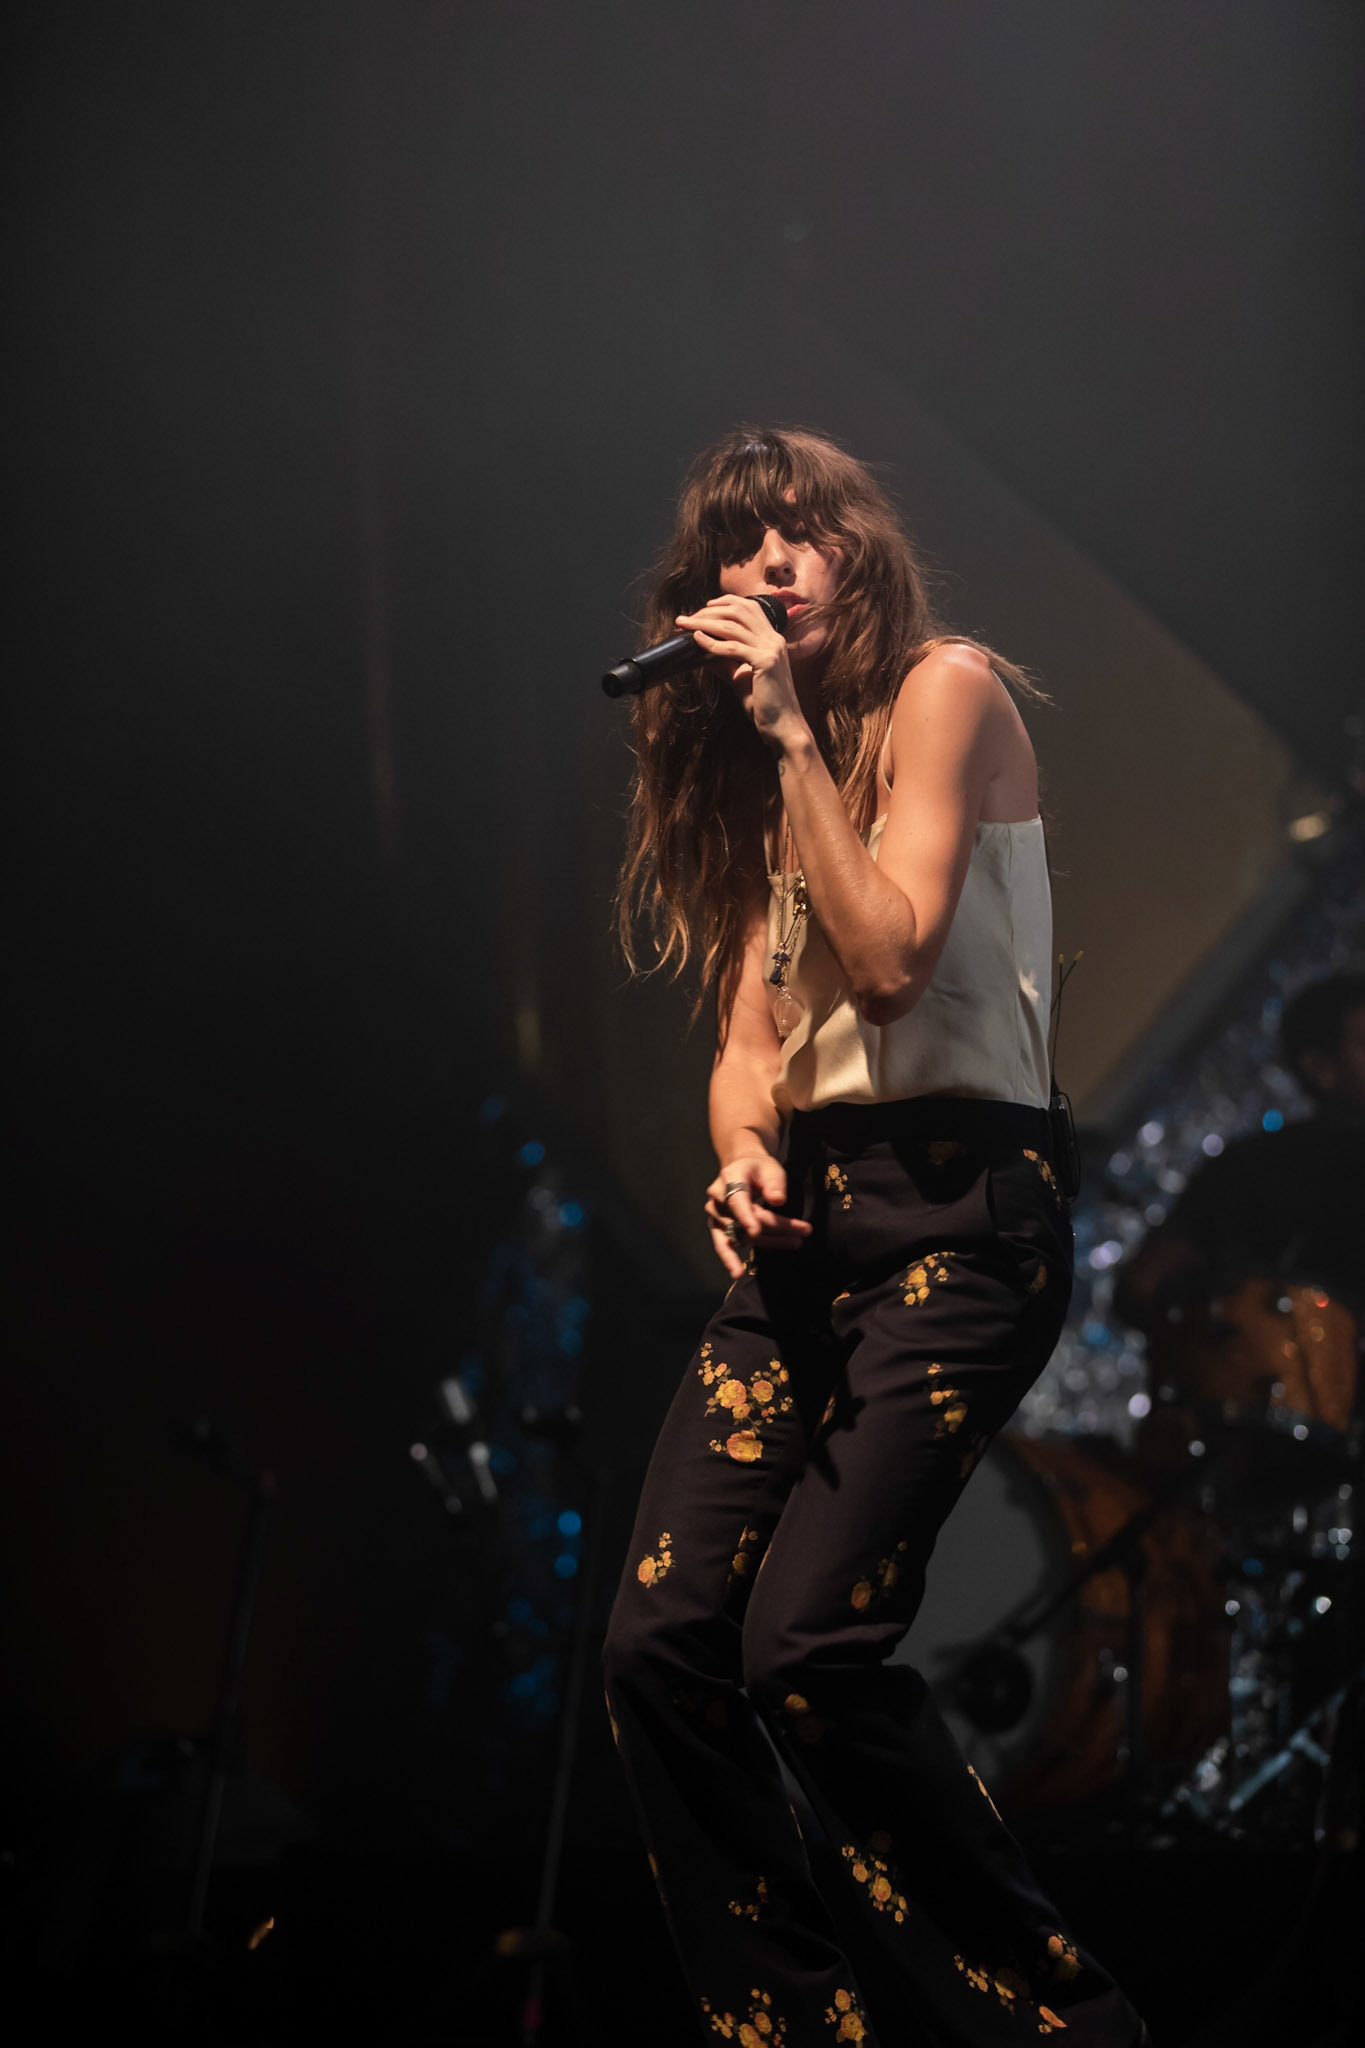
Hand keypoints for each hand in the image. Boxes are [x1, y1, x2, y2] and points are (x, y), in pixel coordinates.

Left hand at [676, 596, 806, 745]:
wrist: (783, 726)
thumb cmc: (764, 705)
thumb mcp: (740, 677)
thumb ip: (724, 661)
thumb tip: (701, 649)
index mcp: (772, 639)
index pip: (749, 607)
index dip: (725, 602)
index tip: (704, 607)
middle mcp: (774, 639)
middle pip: (739, 611)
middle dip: (709, 610)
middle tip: (686, 618)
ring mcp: (771, 649)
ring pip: (733, 626)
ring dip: (704, 623)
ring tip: (684, 624)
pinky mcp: (765, 663)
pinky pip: (733, 647)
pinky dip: (712, 643)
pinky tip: (697, 640)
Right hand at [704, 1154, 812, 1278]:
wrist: (740, 1168)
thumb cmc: (758, 1169)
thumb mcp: (770, 1168)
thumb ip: (775, 1183)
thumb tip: (778, 1200)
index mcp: (730, 1179)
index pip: (737, 1200)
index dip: (745, 1216)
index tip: (755, 1231)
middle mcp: (718, 1200)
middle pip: (746, 1220)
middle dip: (776, 1228)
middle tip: (804, 1231)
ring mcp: (716, 1216)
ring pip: (741, 1235)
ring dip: (769, 1242)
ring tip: (796, 1243)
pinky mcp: (718, 1229)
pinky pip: (726, 1245)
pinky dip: (733, 1259)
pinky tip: (739, 1272)